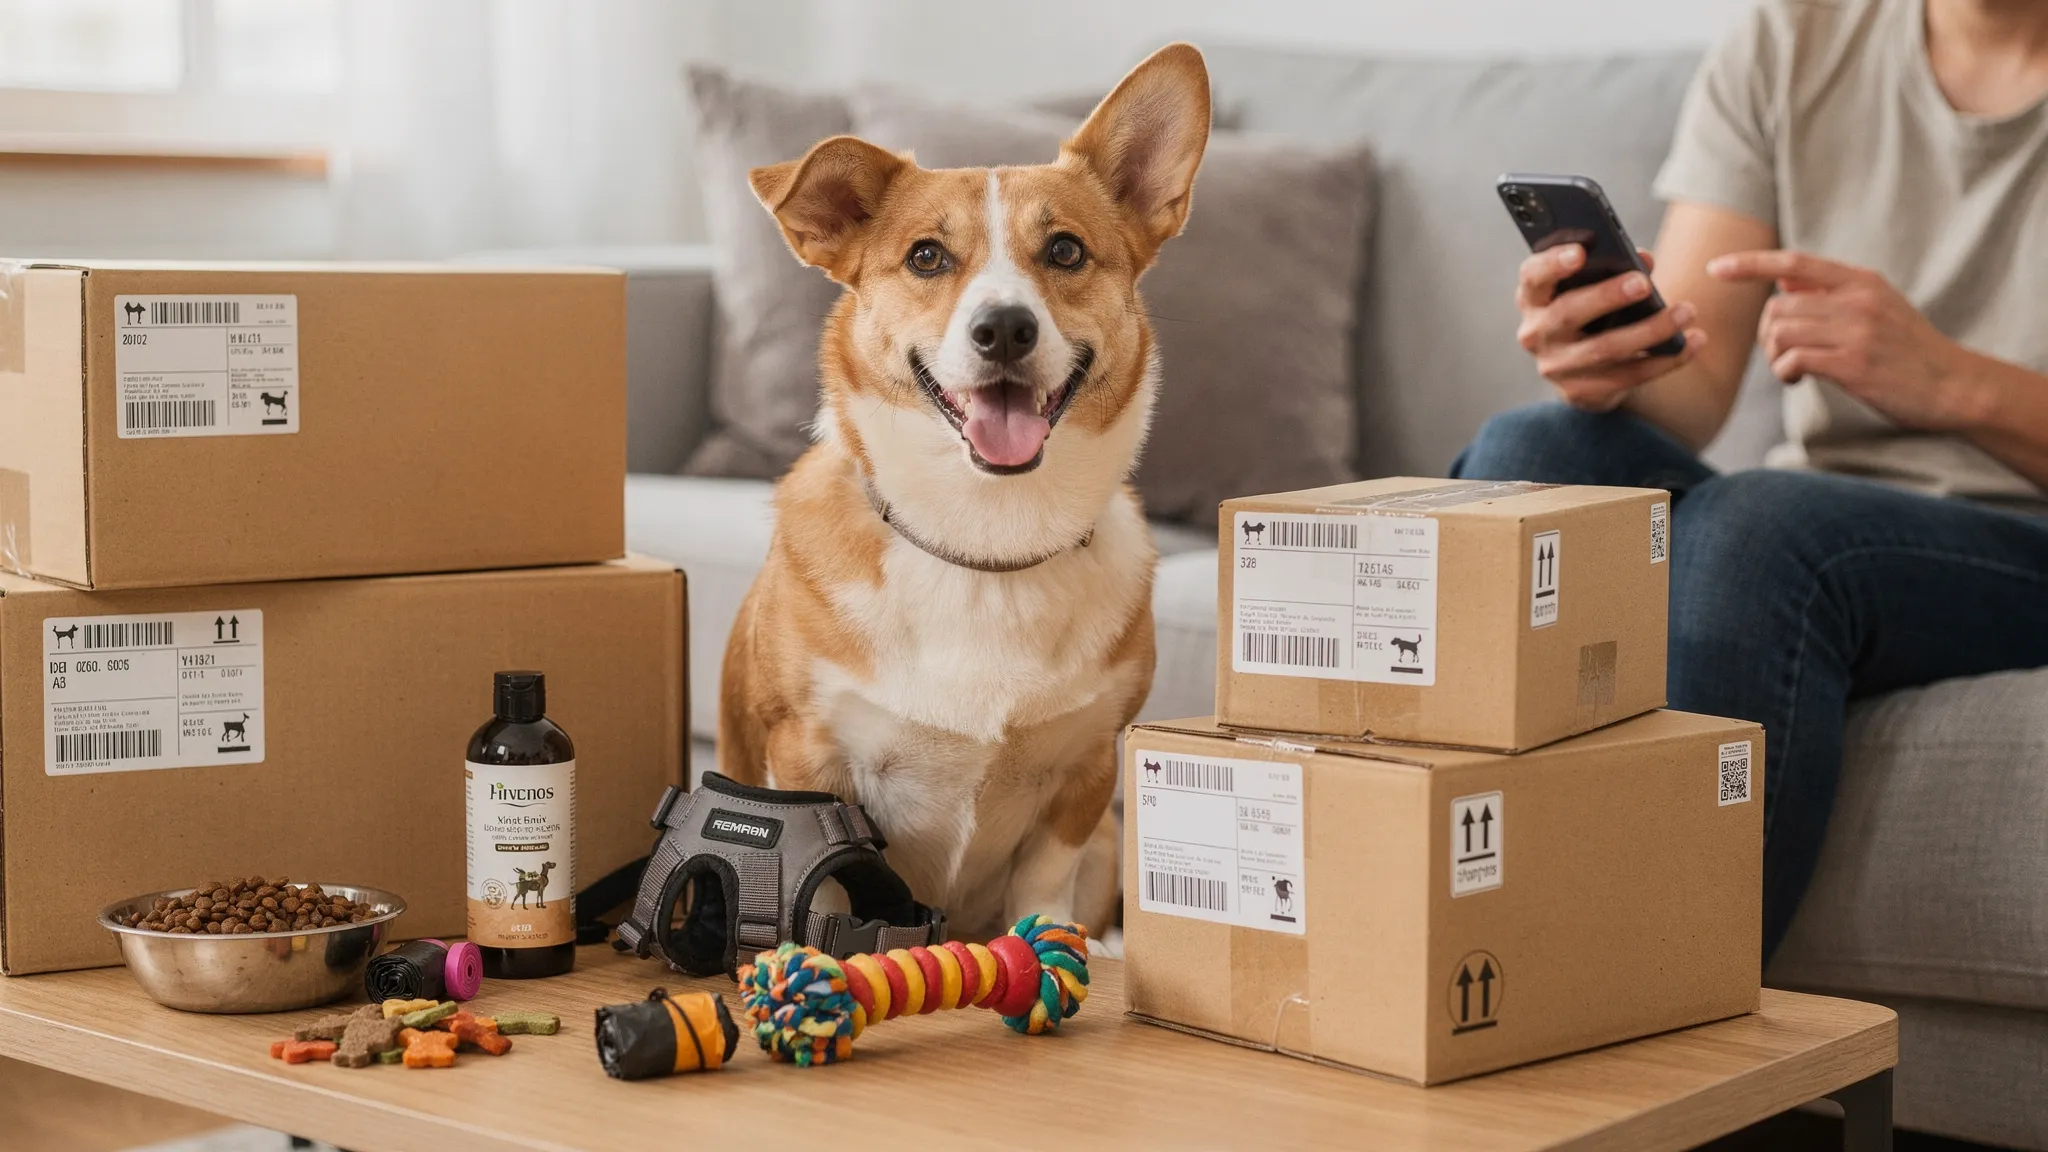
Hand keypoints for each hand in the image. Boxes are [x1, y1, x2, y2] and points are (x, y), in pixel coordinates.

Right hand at [1515, 244, 1706, 411]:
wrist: (1583, 370)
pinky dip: (1666, 360)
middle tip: (1643, 283)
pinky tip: (1694, 342)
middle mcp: (1536, 333)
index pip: (1533, 277)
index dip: (1553, 263)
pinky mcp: (1581, 392)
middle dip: (1606, 296)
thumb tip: (1644, 258)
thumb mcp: (1592, 287)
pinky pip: (1628, 376)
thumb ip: (1614, 267)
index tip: (1581, 252)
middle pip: (1567, 313)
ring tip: (1686, 311)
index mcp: (1534, 298)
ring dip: (1650, 330)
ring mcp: (1556, 367)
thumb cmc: (1590, 313)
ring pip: (1604, 349)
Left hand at [1708, 250, 1975, 430]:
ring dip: (1774, 356)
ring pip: (1780, 332)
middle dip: (1767, 334)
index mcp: (1861, 281)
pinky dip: (1785, 371)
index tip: (1715, 268)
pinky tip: (1797, 380)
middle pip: (1777, 307)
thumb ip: (1832, 293)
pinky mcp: (1853, 364)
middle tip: (1782, 354)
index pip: (1794, 262)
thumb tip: (1781, 281)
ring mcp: (1856, 331)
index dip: (1750, 264)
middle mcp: (1857, 300)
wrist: (1954, 385)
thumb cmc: (1908, 350)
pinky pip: (1792, 359)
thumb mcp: (1878, 306)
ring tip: (1792, 369)